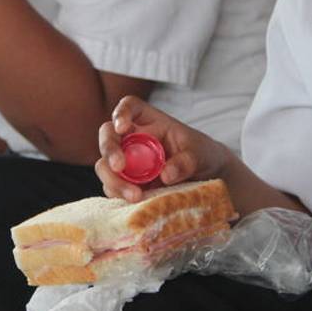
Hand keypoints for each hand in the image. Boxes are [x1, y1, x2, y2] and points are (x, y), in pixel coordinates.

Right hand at [95, 96, 230, 202]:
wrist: (206, 178)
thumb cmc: (201, 155)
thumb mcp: (199, 154)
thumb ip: (186, 161)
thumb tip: (166, 174)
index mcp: (150, 121)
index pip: (130, 107)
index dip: (121, 113)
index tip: (122, 127)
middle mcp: (133, 138)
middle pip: (108, 136)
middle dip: (110, 151)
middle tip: (119, 166)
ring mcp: (127, 161)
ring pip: (105, 165)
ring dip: (114, 180)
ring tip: (135, 196)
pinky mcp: (126, 183)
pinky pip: (113, 188)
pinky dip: (119, 196)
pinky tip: (135, 203)